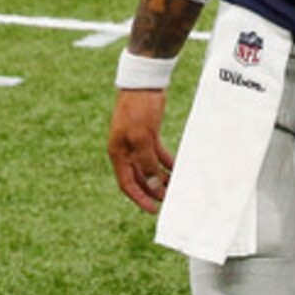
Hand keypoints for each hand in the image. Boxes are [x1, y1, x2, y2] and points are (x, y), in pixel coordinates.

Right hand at [107, 88, 174, 212]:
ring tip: (174, 187)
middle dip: (152, 190)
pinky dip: (166, 163)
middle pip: (139, 178)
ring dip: (160, 178)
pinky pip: (157, 154)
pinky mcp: (149, 135)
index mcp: (118, 154)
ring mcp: (137, 143)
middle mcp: (126, 151)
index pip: (127, 184)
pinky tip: (177, 169)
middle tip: (168, 200)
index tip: (153, 210)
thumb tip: (154, 186)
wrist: (144, 84)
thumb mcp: (142, 138)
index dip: (140, 198)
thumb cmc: (138, 109)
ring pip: (149, 167)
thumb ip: (147, 162)